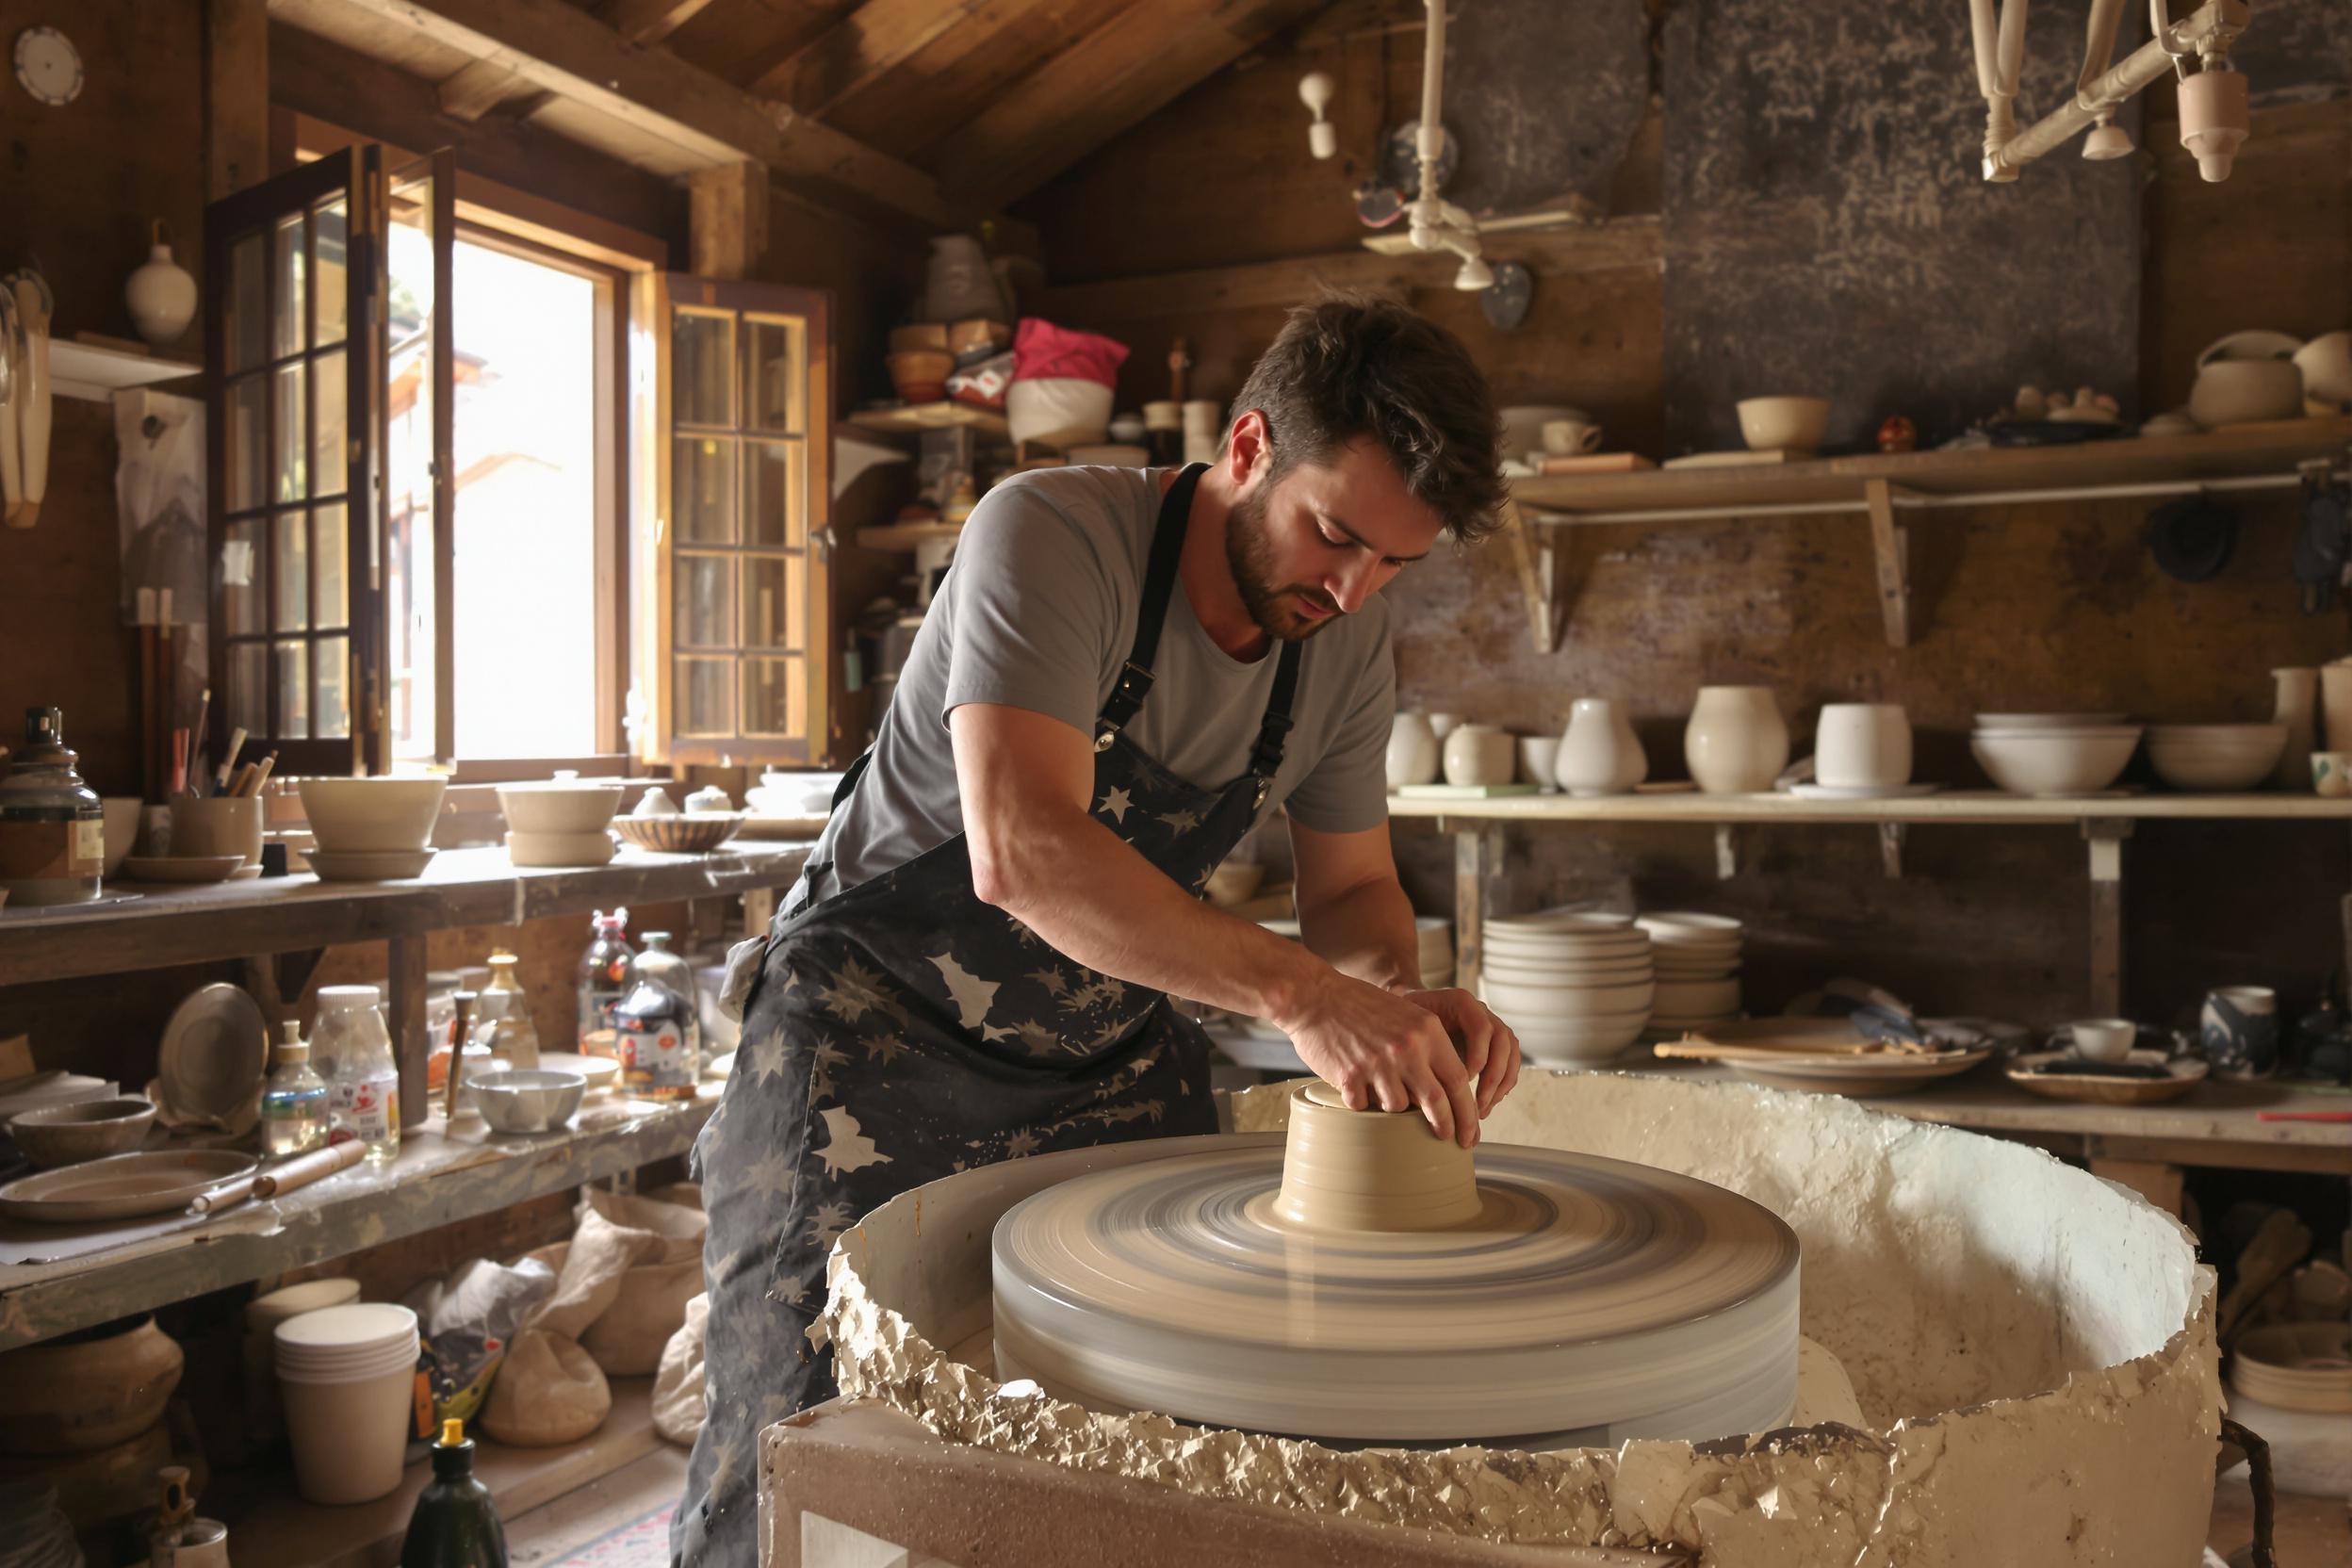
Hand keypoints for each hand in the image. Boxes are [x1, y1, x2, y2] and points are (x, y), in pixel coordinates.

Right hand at [1274, 973, 1510, 1147]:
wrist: (1315, 996)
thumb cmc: (1361, 1006)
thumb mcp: (1406, 1015)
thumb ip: (1427, 1048)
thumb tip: (1445, 1093)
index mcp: (1427, 1031)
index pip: (1459, 1080)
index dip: (1467, 1111)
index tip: (1470, 1130)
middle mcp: (1407, 1048)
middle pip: (1438, 1102)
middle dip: (1448, 1127)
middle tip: (1453, 1141)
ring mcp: (1378, 1063)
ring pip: (1399, 1106)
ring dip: (1393, 1104)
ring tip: (1378, 1085)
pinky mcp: (1351, 1076)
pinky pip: (1365, 1105)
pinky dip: (1362, 1101)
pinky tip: (1355, 1082)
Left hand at [1395, 987, 1520, 1120]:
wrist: (1410, 1015)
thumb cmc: (1405, 1024)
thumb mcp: (1406, 1029)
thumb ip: (1416, 1048)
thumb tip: (1422, 1086)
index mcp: (1461, 1002)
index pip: (1482, 1027)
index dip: (1478, 1055)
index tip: (1464, 1080)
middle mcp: (1481, 1011)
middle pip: (1503, 1040)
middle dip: (1493, 1076)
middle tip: (1476, 1103)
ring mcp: (1491, 1026)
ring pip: (1512, 1053)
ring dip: (1501, 1084)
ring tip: (1482, 1109)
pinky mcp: (1494, 1044)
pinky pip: (1511, 1063)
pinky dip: (1503, 1085)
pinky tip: (1486, 1104)